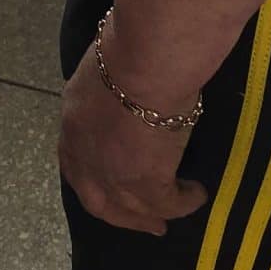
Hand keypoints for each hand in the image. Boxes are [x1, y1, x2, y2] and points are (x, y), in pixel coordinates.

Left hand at [59, 37, 209, 236]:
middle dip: (119, 215)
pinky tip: (197, 194)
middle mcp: (87, 155)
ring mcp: (113, 174)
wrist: (147, 60)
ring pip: (132, 209)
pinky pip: (169, 203)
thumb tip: (124, 86)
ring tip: (172, 216)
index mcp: (73, 122)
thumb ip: (109, 87)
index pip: (73, 163)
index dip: (90, 179)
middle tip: (144, 222)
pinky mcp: (146, 183)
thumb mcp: (104, 68)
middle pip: (97, 200)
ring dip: (153, 216)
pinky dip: (184, 202)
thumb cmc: (128, 47)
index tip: (105, 189)